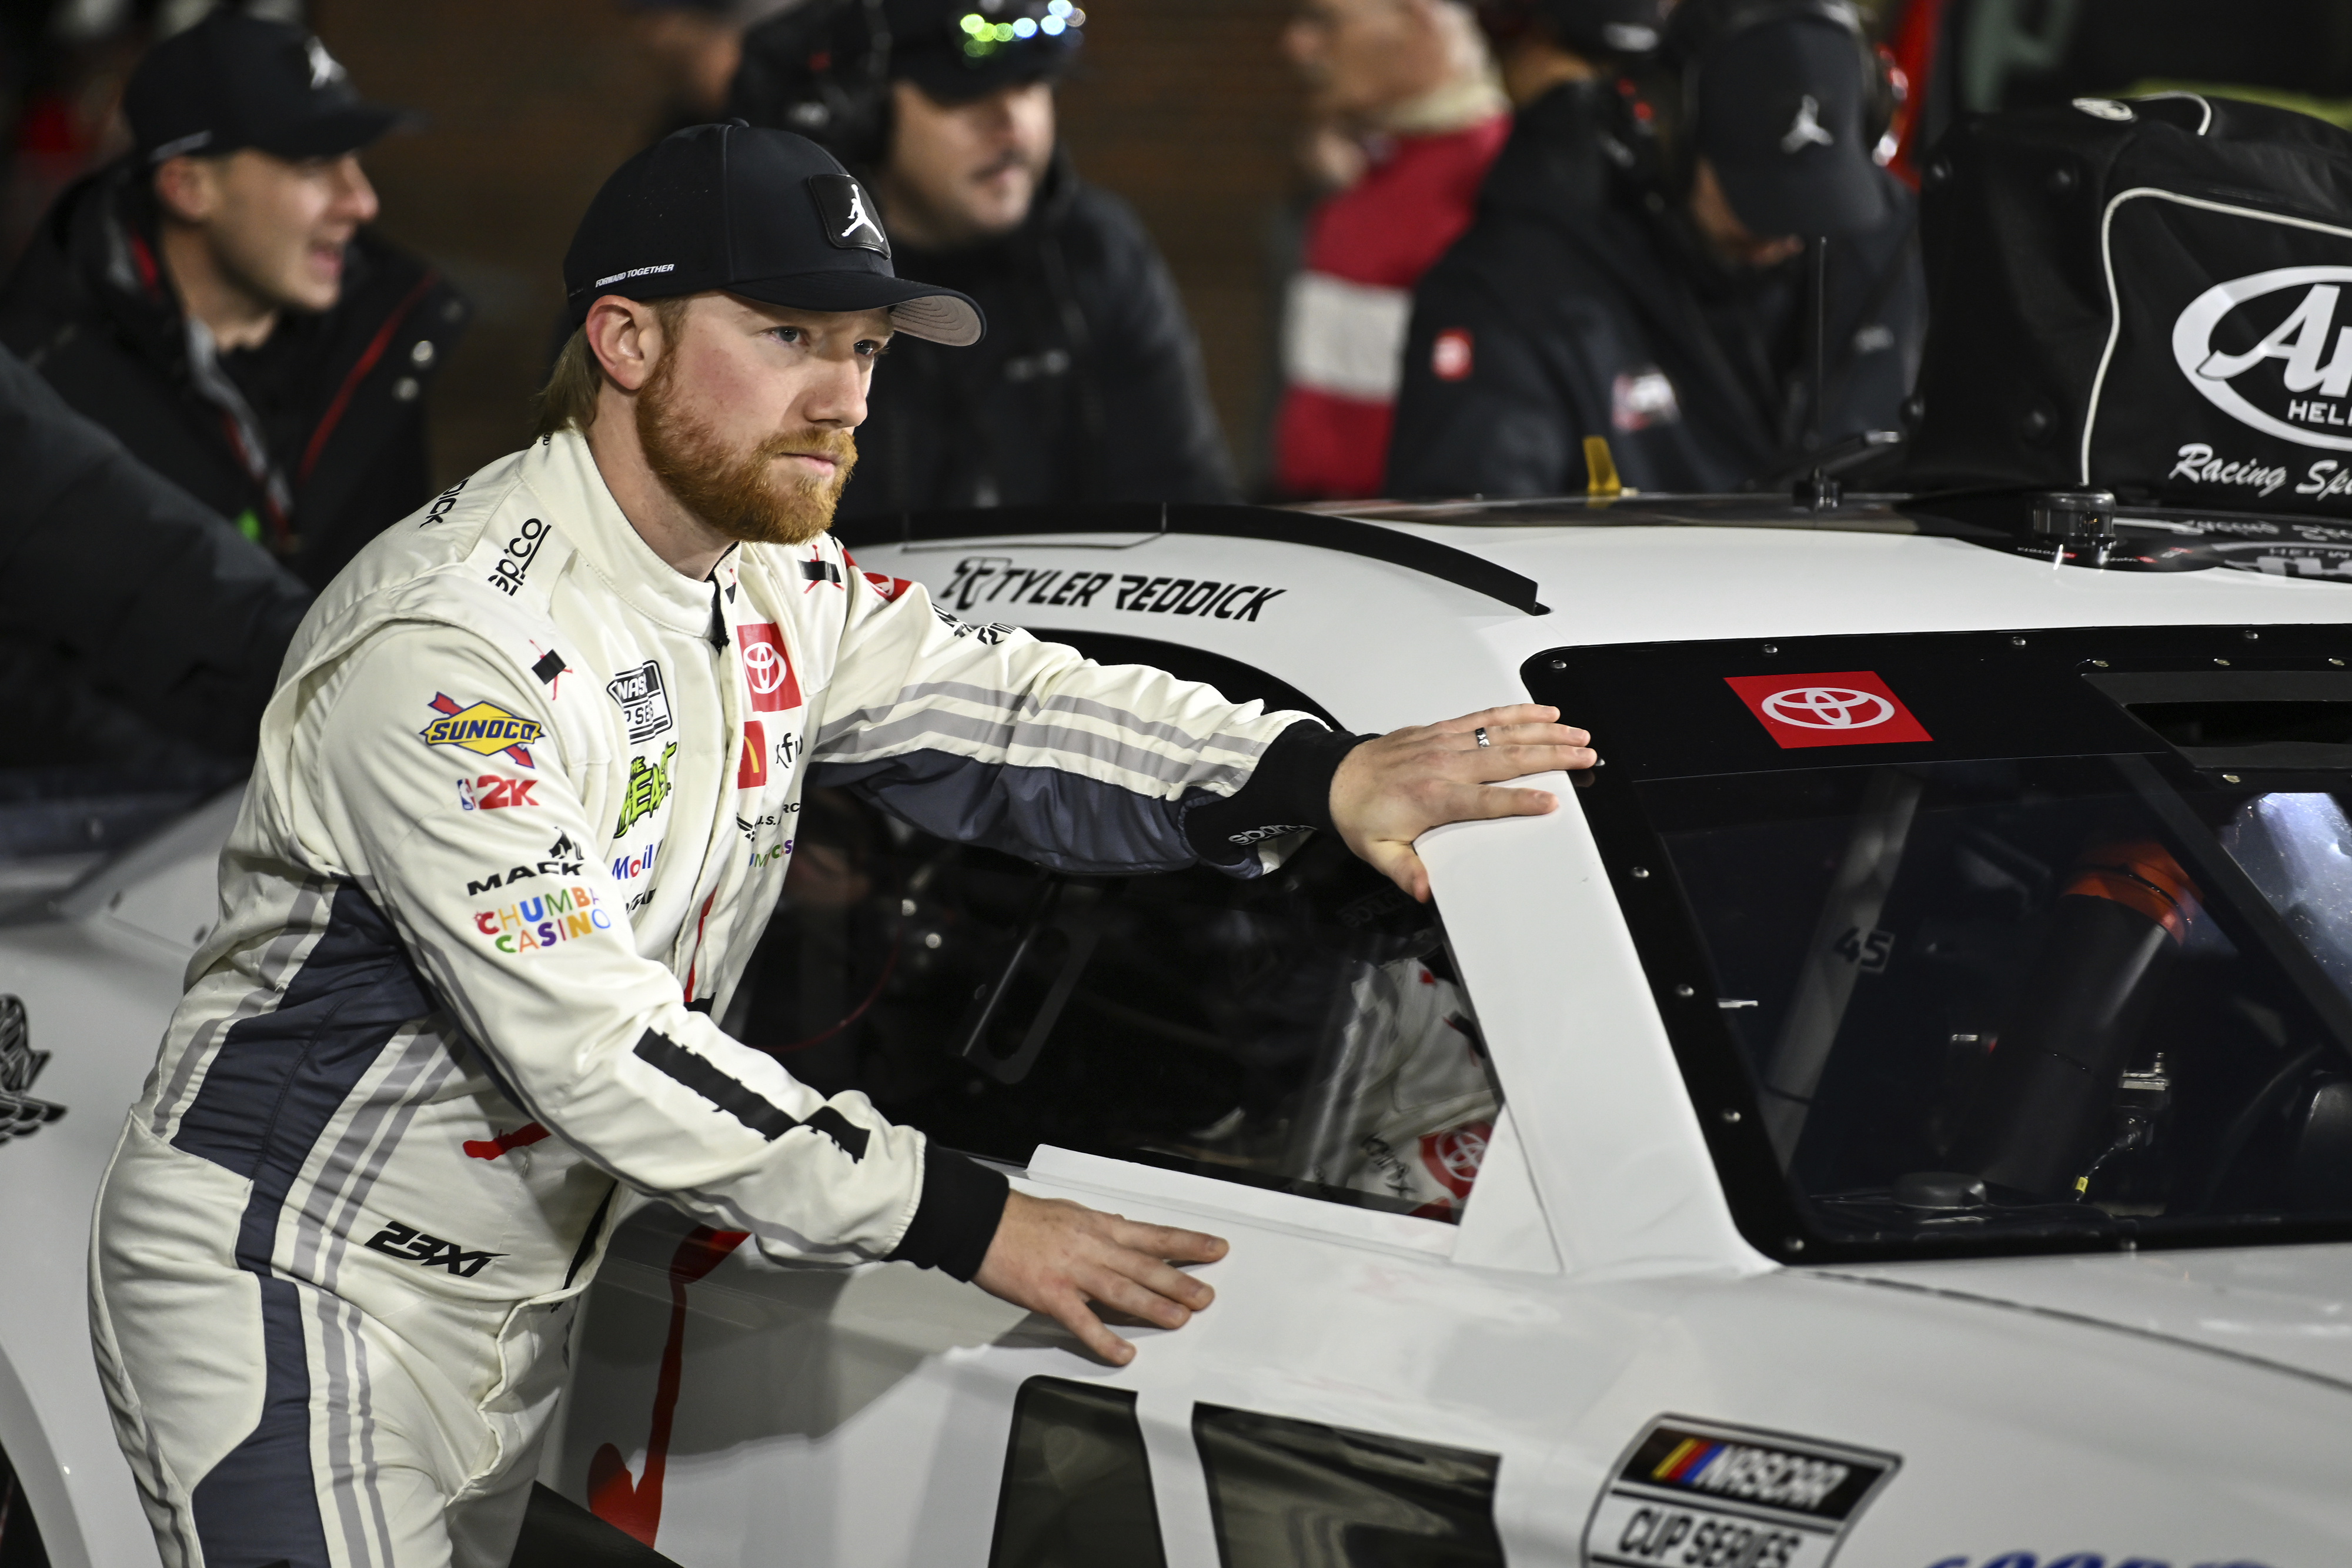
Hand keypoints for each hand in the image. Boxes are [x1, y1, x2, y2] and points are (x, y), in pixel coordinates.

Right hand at [973, 1190, 1228, 1364]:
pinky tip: (1123, 1352)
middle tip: (1206, 1296)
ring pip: (1122, 1290)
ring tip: (1179, 1319)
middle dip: (1179, 1280)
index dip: (1188, 1242)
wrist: (982, 1221)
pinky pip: (1082, 1320)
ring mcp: (1072, 1271)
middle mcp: (1092, 1247)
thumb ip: (1101, 1226)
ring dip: (1154, 1305)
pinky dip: (1104, 1339)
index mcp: (1100, 1227)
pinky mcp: (1050, 1293)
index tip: (1215, 1248)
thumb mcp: (1072, 1213)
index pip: (1153, 1235)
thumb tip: (1126, 1228)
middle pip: (1144, 1265)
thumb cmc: (1023, 1219)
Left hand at [1328, 702, 1597, 901]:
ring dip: (1544, 733)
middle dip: (1551, 757)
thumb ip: (1406, 871)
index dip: (1519, 801)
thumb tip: (1425, 891)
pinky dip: (1516, 712)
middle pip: (1507, 759)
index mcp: (1433, 798)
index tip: (1552, 802)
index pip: (1486, 800)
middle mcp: (1443, 765)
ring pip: (1503, 733)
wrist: (1334, 778)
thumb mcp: (1377, 852)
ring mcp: (1445, 743)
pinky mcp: (1443, 729)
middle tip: (1586, 757)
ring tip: (1578, 735)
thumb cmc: (1359, 814)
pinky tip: (1543, 713)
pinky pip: (1485, 717)